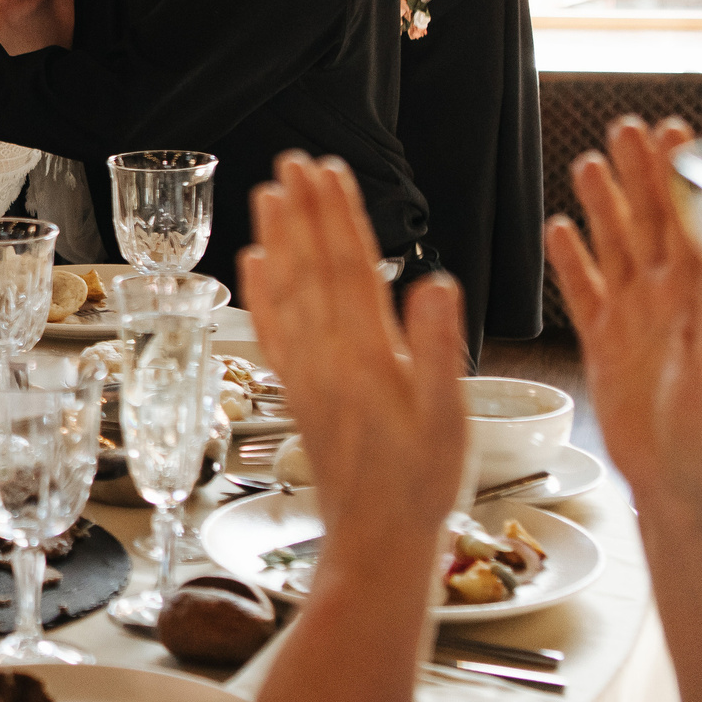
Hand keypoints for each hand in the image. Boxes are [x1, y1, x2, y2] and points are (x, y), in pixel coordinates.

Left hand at [241, 154, 465, 549]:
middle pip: (312, 268)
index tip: (328, 170)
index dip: (337, 214)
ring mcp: (307, 374)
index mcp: (367, 355)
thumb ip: (438, 348)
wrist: (376, 540)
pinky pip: (273, 333)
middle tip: (293, 161)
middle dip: (304, 211)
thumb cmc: (420, 484)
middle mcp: (327, 357)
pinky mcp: (297, 393)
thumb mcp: (447, 418)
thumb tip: (435, 284)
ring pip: (287, 292)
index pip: (348, 266)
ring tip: (270, 195)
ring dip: (278, 239)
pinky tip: (253, 267)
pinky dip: (262, 295)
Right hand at [544, 117, 701, 498]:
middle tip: (625, 130)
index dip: (679, 174)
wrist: (685, 477)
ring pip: (614, 248)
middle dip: (637, 173)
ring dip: (601, 207)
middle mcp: (669, 300)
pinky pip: (583, 295)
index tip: (672, 132)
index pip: (691, 218)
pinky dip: (569, 264)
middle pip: (650, 222)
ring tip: (588, 165)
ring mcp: (635, 319)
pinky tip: (559, 233)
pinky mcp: (605, 345)